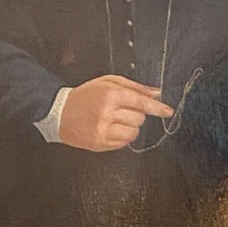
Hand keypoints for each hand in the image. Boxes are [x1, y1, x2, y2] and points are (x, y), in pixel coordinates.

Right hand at [58, 75, 173, 151]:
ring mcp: (103, 131)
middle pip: (139, 118)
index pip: (140, 102)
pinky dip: (122, 137)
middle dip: (136, 114)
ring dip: (130, 127)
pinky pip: (124, 143)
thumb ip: (133, 87)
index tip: (168, 111)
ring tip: (116, 120)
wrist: (59, 113)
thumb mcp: (107, 82)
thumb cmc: (84, 96)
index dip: (156, 108)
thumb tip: (156, 93)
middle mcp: (107, 113)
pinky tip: (111, 129)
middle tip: (123, 110)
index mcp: (110, 95)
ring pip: (134, 133)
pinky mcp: (100, 144)